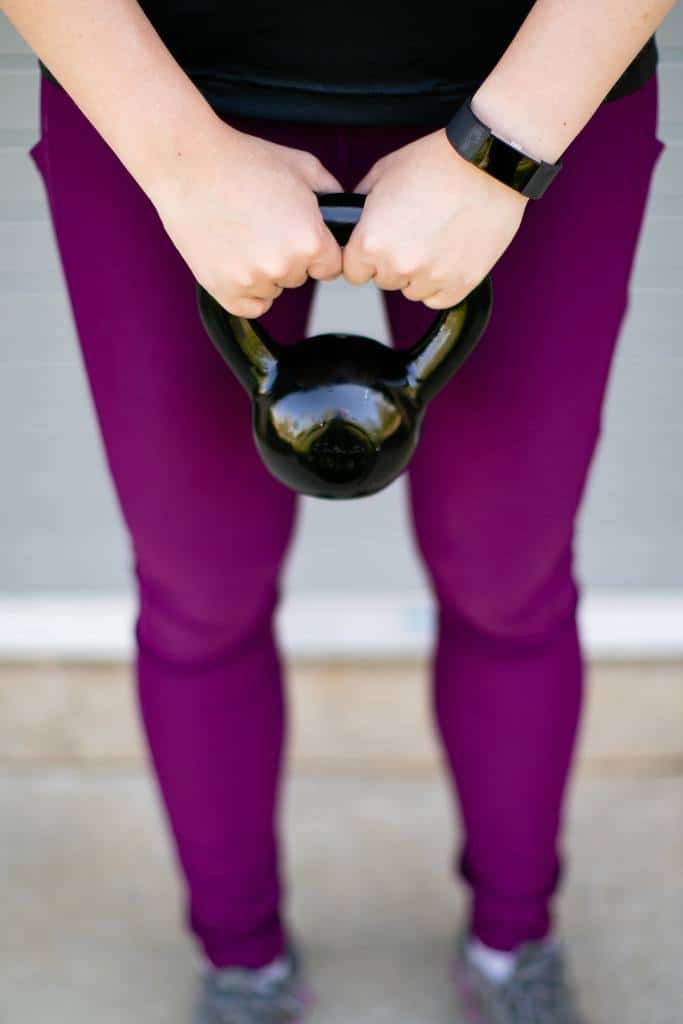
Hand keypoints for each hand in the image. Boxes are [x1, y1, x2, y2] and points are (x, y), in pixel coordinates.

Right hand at [148, 126, 343, 317]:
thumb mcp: (303, 166)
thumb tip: (346, 214)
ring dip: (264, 271)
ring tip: (243, 234)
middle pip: (300, 277)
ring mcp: (253, 281)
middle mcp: (284, 266)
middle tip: (263, 224)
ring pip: (274, 289)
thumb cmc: (244, 161)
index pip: (331, 266)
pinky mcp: (225, 292)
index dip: (317, 248)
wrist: (189, 164)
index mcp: (310, 240)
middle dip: (288, 256)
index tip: (297, 232)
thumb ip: (332, 195)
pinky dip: (246, 290)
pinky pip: (251, 306)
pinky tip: (236, 258)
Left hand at [343, 128, 527, 307]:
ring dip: (419, 273)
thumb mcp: (382, 173)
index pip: (353, 272)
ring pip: (413, 290)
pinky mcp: (461, 284)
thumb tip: (351, 224)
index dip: (364, 257)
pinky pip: (439, 299)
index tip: (379, 245)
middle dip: (393, 262)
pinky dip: (442, 283)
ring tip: (436, 238)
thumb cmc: (437, 162)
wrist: (487, 163)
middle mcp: (399, 265)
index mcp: (372, 242)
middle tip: (414, 231)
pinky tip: (449, 254)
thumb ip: (359, 207)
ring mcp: (432, 277)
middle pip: (384, 281)